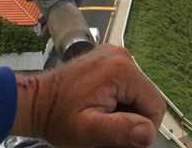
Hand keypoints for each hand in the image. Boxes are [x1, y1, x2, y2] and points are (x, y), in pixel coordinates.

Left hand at [11, 44, 165, 146]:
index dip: (143, 127)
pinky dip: (118, 100)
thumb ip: (120, 130)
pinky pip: (126, 85)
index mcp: (122, 69)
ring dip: (125, 109)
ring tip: (102, 116)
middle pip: (147, 97)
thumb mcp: (88, 130)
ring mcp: (114, 55)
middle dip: (132, 117)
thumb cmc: (58, 117)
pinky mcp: (108, 59)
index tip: (121, 136)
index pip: (155, 105)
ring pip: (137, 93)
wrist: (36, 101)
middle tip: (107, 127)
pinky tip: (101, 105)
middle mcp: (122, 55)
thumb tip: (148, 133)